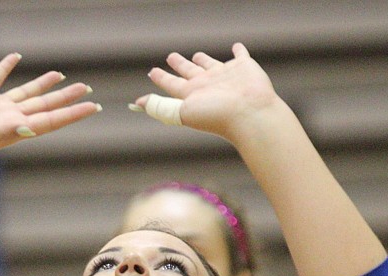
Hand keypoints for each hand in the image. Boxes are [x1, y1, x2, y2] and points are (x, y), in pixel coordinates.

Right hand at [0, 53, 99, 173]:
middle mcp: (10, 117)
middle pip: (45, 104)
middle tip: (86, 88)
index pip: (52, 119)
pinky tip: (15, 57)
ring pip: (25, 92)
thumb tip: (28, 127)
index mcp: (16, 129)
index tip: (94, 106)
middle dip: (66, 97)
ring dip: (43, 84)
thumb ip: (6, 130)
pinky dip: (6, 67)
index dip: (73, 113)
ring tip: (60, 75)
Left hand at [132, 43, 279, 142]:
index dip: (161, 78)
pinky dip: (238, 51)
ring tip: (197, 55)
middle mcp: (207, 84)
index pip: (172, 84)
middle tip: (171, 56)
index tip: (152, 72)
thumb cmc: (216, 115)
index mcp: (192, 94)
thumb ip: (160, 107)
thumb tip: (138, 104)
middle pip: (189, 72)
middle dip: (179, 64)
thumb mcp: (181, 111)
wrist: (249, 113)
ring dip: (204, 59)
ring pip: (211, 64)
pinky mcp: (243, 67)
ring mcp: (225, 76)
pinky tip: (236, 47)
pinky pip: (240, 56)